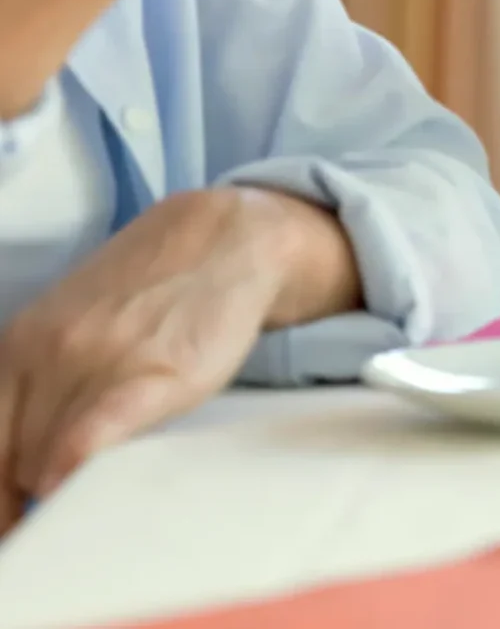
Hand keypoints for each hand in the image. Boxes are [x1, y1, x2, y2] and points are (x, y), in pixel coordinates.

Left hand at [0, 188, 356, 530]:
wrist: (221, 237)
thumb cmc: (150, 290)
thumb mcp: (67, 327)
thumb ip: (36, 389)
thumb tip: (19, 466)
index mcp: (18, 345)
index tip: (14, 519)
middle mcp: (48, 352)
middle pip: (10, 465)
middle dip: (29, 497)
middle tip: (58, 504)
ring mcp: (99, 362)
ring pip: (45, 465)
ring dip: (64, 491)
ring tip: (95, 481)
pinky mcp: (152, 376)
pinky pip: (87, 437)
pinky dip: (71, 467)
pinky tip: (71, 481)